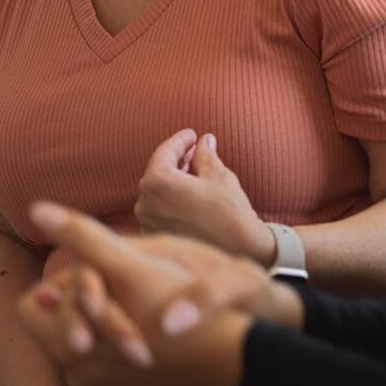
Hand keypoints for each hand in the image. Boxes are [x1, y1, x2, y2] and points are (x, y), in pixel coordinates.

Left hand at [27, 221, 300, 366]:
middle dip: (82, 309)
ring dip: (104, 332)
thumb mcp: (131, 264)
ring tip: (140, 310)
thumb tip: (35, 209)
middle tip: (120, 288)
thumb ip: (82, 237)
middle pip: (59, 330)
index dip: (58, 286)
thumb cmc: (181, 303)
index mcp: (69, 346)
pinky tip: (155, 339)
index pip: (30, 308)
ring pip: (88, 353)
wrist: (234, 355)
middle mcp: (80, 381)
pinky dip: (128, 359)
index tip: (91, 273)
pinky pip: (115, 377)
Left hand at [134, 130, 275, 262]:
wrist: (240, 251)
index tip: (192, 134)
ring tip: (194, 171)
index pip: (165, 152)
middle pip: (158, 171)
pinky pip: (160, 209)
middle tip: (195, 151)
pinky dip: (171, 199)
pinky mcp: (156, 236)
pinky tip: (189, 194)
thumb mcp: (219, 176)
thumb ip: (205, 155)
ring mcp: (147, 222)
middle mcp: (145, 202)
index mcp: (157, 182)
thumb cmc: (230, 212)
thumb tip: (204, 142)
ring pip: (158, 191)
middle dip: (177, 159)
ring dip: (174, 179)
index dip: (180, 140)